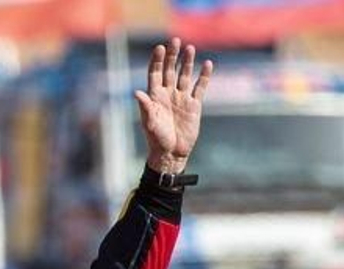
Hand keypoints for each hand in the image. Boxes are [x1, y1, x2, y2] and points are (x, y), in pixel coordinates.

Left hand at [135, 37, 210, 173]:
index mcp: (155, 97)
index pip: (155, 74)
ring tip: (190, 48)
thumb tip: (136, 92)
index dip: (157, 61)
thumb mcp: (150, 123)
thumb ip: (145, 107)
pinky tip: (207, 64)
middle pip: (170, 70)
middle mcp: (168, 94)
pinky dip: (204, 76)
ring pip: (185, 76)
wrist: (172, 153)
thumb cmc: (157, 140)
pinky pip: (200, 87)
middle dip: (172, 56)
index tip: (160, 47)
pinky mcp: (194, 105)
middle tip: (175, 40)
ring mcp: (181, 98)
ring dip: (187, 62)